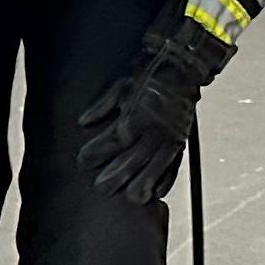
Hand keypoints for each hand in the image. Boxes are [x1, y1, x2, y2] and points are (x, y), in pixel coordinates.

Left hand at [77, 59, 197, 206]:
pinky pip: (175, 163)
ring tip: (132, 198)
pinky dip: (167, 179)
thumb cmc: (149, 74)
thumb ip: (102, 106)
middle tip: (101, 188)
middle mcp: (154, 130)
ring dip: (143, 183)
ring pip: (156, 166)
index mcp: (136, 116)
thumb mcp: (121, 86)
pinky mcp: (180, 140)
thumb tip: (83, 121)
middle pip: (133, 160)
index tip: (83, 160)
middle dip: (116, 176)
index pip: (114, 141)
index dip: (97, 152)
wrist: (182, 66)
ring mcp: (169, 136)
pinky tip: (158, 191)